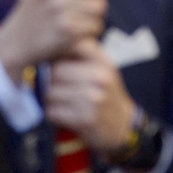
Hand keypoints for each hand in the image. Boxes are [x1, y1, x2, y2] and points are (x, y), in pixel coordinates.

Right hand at [0, 0, 106, 79]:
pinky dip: (90, 31)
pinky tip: (76, 32)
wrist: (15, 43)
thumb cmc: (37, 11)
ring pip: (99, 6)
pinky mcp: (67, 29)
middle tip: (84, 2)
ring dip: (94, 15)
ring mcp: (59, 7)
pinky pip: (95, 25)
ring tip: (78, 18)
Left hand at [45, 37, 136, 156]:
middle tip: (57, 88)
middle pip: (55, 71)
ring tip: (60, 102)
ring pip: (50, 92)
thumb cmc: (106, 95)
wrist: (125, 127)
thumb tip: (47, 45)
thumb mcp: (102, 69)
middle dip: (50, 80)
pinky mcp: (84, 118)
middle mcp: (100, 78)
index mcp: (103, 62)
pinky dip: (52, 114)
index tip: (54, 61)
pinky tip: (62, 114)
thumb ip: (80, 54)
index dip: (57, 53)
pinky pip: (52, 111)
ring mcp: (93, 98)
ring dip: (49, 99)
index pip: (71, 45)